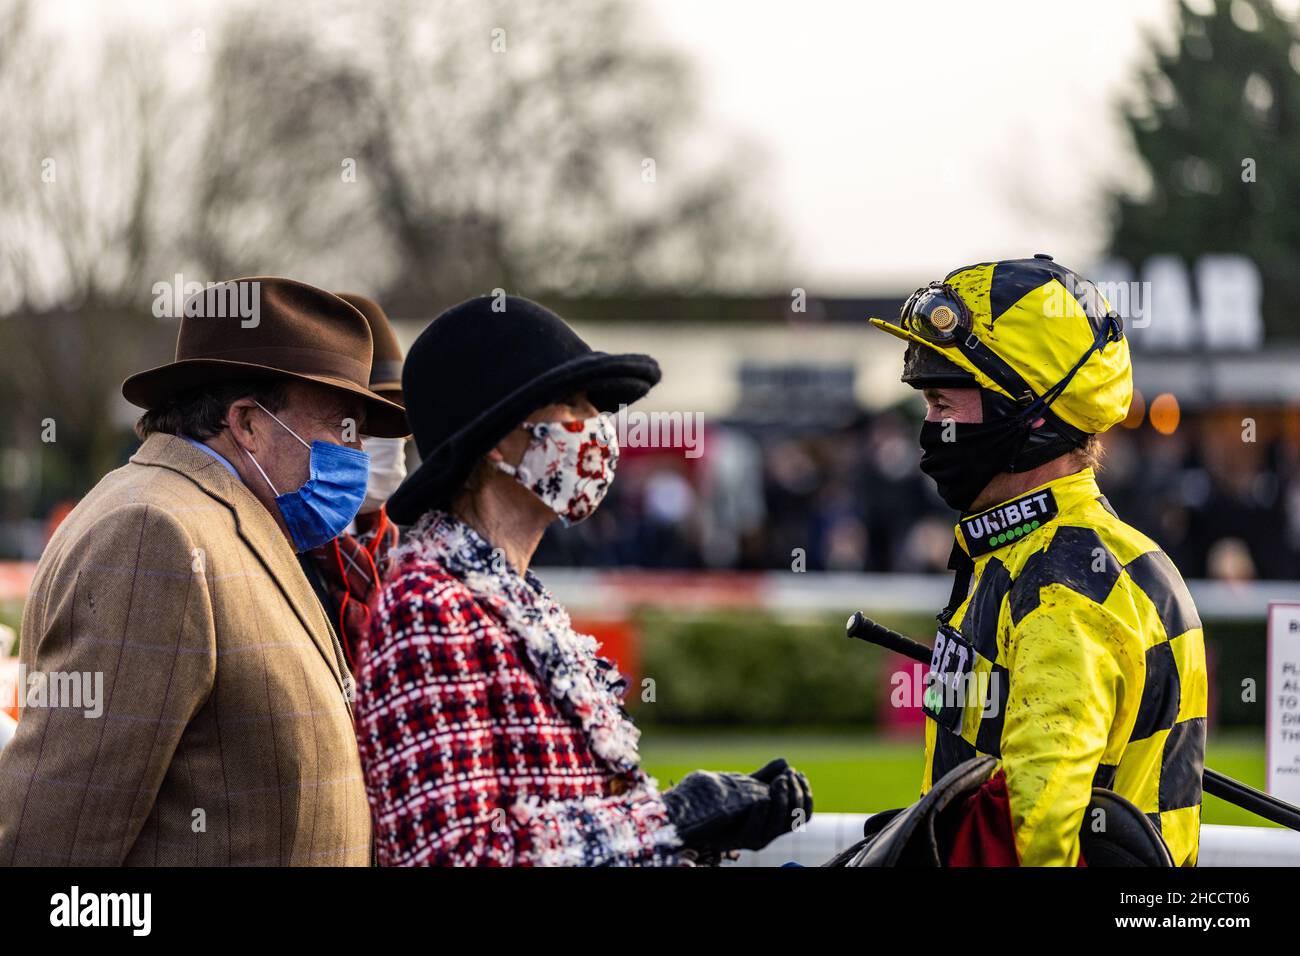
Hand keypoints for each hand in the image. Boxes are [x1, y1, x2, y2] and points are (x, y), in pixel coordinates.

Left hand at [663, 757, 812, 853]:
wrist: (685, 811)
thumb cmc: (714, 797)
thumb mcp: (742, 783)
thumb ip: (763, 776)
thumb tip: (785, 762)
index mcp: (772, 819)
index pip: (803, 814)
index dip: (806, 795)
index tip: (798, 773)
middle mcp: (766, 832)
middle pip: (794, 819)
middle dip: (794, 795)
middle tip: (785, 777)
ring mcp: (751, 839)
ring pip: (777, 828)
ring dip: (780, 803)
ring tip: (776, 783)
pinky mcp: (734, 842)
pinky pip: (753, 834)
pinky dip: (759, 816)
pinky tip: (759, 799)